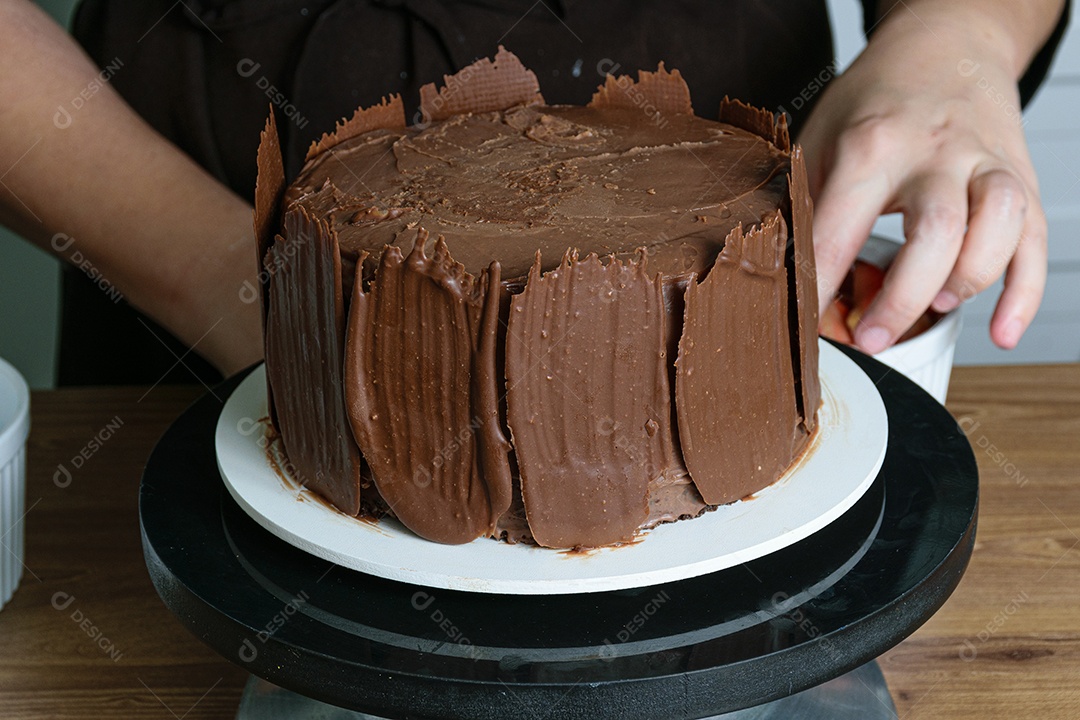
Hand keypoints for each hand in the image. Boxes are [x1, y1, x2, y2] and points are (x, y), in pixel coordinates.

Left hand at [799, 3, 1053, 352]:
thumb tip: (779, 275)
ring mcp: (984, 163)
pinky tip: (1001, 331)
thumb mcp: (820, 138)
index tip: (804, 326)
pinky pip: (1035, 240)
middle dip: (902, 297)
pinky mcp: (1020, 178)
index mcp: (871, 144)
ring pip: (998, 224)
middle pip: (935, 229)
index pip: (842, 226)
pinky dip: (1024, 292)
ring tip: (937, 307)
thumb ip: (804, 201)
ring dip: (970, 279)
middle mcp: (935, 151)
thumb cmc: (873, 102)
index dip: (820, 285)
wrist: (944, 47)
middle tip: (869, 339)